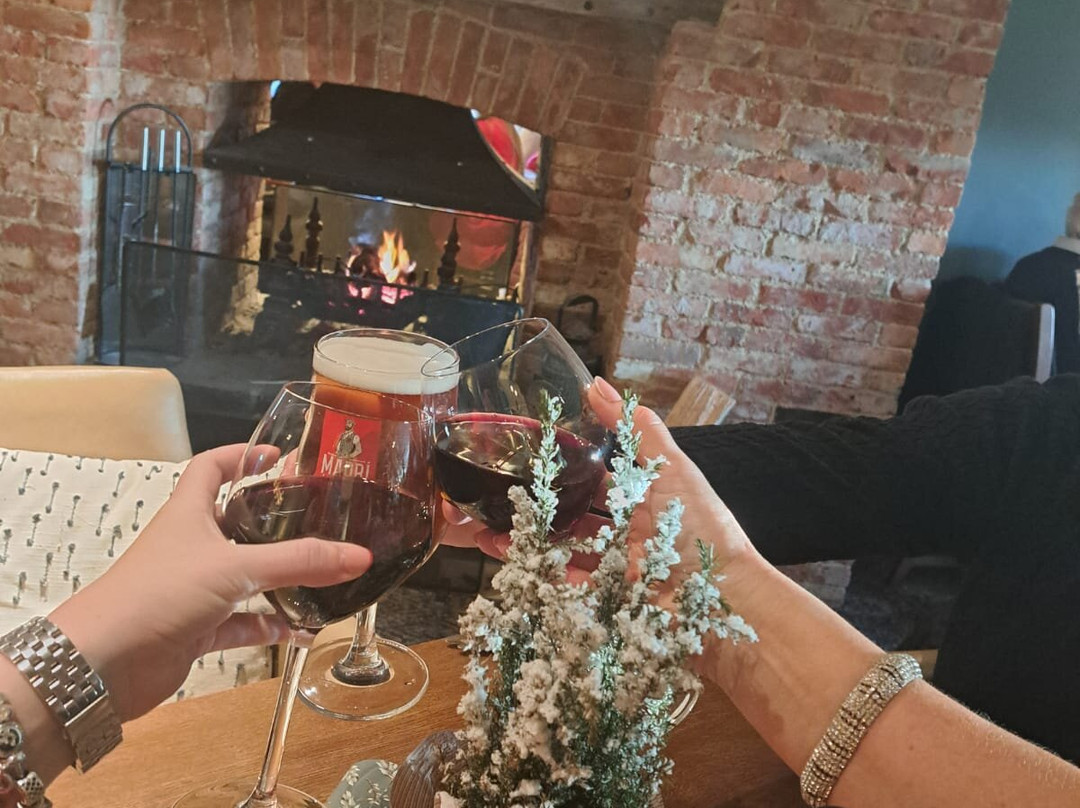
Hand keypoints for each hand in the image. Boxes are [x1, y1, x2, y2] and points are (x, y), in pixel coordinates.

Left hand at [48, 444, 373, 722]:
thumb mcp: (236, 568)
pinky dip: (271, 625)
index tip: (277, 455)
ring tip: (322, 577)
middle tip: (316, 519)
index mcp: (189, 513)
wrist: (103, 665)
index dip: (242, 455)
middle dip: (275, 521)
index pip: (212, 468)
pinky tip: (301, 629)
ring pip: (246, 576)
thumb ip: (299, 562)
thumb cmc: (154, 596)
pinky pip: (243, 622)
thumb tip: (357, 556)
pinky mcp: (196, 628)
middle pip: (237, 522)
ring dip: (280, 579)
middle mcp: (191, 546)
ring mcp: (193, 589)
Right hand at [439, 377, 753, 585]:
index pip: (600, 479)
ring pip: (567, 550)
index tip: (533, 454)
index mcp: (644, 500)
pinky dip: (541, 573)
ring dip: (533, 540)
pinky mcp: (610, 600)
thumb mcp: (669, 468)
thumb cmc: (700, 526)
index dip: (569, 466)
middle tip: (503, 494)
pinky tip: (513, 560)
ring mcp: (618, 569)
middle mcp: (630, 534)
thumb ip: (636, 428)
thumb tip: (597, 384)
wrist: (724, 597)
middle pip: (578, 517)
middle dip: (544, 508)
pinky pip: (569, 585)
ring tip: (490, 530)